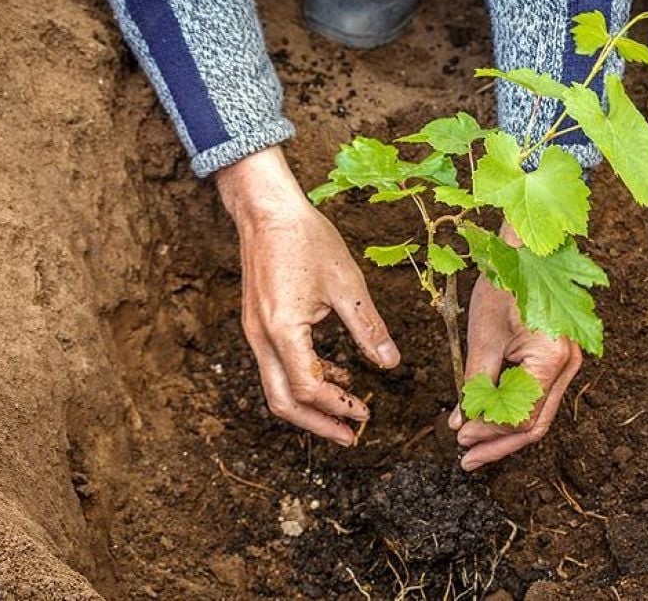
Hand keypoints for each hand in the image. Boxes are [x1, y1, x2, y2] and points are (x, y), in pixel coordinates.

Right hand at [217, 146, 400, 445]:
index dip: (339, 406)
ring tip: (346, 411)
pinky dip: (303, 379)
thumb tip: (391, 364)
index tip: (366, 414)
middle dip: (317, 424)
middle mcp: (261, 338)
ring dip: (310, 406)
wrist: (266, 210)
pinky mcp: (257, 325)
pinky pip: (276, 366)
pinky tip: (334, 374)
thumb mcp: (347, 284)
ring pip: (276, 388)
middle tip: (350, 437)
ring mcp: (255, 333)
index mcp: (283, 329)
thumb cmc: (306, 239)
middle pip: (283, 402)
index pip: (309, 388)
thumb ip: (368, 329)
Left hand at [447, 224, 581, 470]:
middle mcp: (569, 366)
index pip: (522, 417)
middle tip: (467, 459)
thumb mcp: (483, 337)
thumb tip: (463, 423)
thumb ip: (474, 384)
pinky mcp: (558, 359)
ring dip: (505, 433)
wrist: (525, 251)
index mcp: (553, 359)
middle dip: (499, 444)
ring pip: (539, 414)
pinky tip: (489, 420)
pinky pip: (538, 397)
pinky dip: (513, 412)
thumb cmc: (505, 285)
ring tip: (474, 447)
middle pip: (536, 425)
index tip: (460, 439)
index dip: (490, 434)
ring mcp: (568, 364)